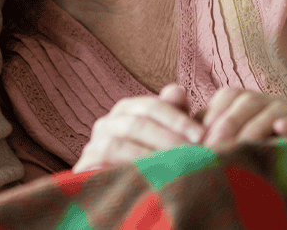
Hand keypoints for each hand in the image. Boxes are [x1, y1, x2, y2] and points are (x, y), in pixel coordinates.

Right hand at [72, 84, 204, 171]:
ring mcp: (93, 145)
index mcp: (127, 110)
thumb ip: (174, 114)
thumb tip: (178, 90)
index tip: (202, 136)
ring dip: (147, 158)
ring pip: (117, 145)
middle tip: (193, 156)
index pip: (152, 106)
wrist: (118, 195)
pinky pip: (102, 167)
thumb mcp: (166, 136)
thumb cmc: (149, 160)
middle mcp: (107, 124)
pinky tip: (148, 182)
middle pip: (136, 124)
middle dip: (167, 139)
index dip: (178, 119)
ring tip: (172, 170)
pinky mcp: (84, 168)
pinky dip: (125, 172)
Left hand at [199, 87, 286, 146]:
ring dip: (253, 130)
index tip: (198, 142)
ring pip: (270, 112)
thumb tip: (177, 112)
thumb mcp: (225, 140)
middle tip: (214, 149)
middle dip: (228, 126)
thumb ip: (202, 127)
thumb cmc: (249, 153)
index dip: (212, 118)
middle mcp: (266, 101)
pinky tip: (281, 131)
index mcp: (243, 100)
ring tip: (239, 149)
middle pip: (246, 102)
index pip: (226, 98)